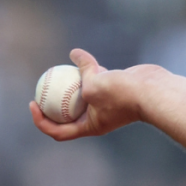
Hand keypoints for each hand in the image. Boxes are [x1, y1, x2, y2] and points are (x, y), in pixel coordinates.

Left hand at [29, 49, 155, 141]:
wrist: (152, 90)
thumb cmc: (122, 93)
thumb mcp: (94, 84)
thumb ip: (83, 71)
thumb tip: (74, 53)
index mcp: (89, 127)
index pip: (59, 131)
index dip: (41, 121)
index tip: (33, 104)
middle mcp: (95, 119)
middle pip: (67, 115)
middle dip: (51, 104)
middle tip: (39, 89)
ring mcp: (104, 105)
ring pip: (81, 96)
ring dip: (69, 86)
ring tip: (56, 73)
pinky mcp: (112, 92)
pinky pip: (94, 82)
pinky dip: (87, 72)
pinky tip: (79, 57)